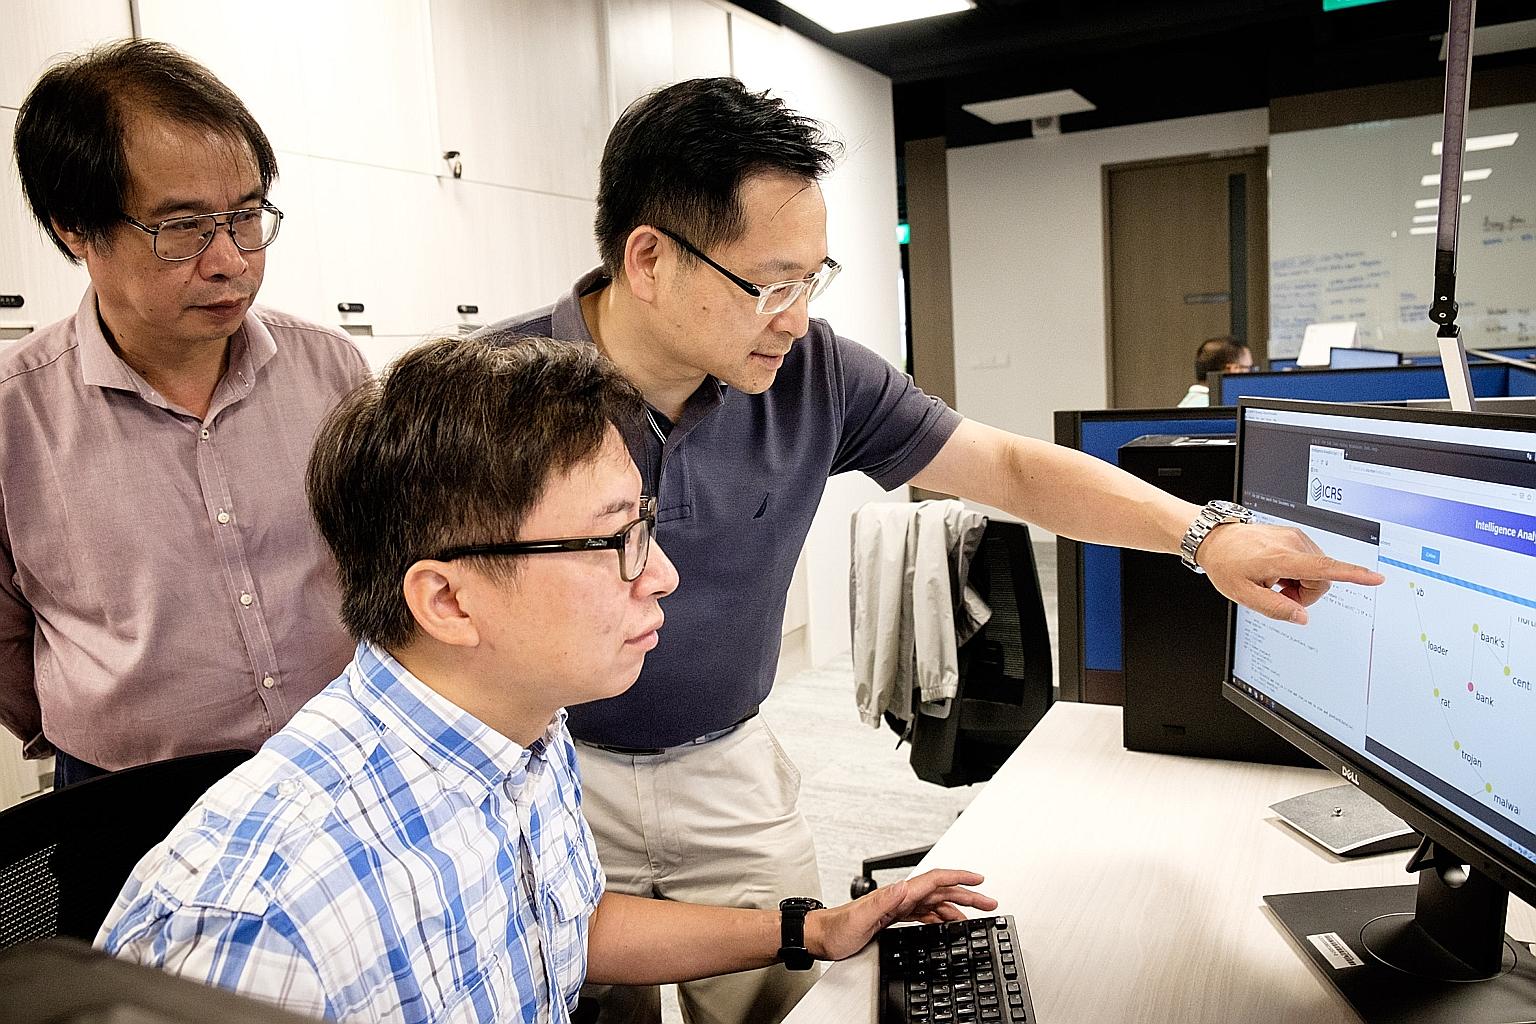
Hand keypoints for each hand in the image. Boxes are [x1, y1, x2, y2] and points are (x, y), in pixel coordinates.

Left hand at [804, 869, 997, 961]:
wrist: (821, 937)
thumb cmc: (837, 929)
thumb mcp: (861, 917)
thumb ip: (884, 901)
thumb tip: (907, 887)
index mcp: (897, 895)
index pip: (934, 881)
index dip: (958, 879)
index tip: (979, 881)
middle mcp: (900, 898)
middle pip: (940, 892)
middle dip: (967, 895)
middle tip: (989, 902)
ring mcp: (897, 908)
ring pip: (935, 904)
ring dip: (957, 908)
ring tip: (976, 915)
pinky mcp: (893, 918)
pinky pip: (924, 915)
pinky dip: (940, 918)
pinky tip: (947, 924)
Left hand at [1195, 521, 1383, 624]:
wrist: (1216, 540)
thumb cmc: (1227, 565)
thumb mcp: (1243, 595)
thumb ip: (1274, 609)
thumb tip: (1302, 616)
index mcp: (1281, 558)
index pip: (1324, 568)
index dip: (1353, 575)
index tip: (1376, 578)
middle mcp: (1293, 543)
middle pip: (1322, 579)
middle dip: (1305, 593)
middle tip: (1279, 593)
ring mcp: (1295, 537)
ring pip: (1318, 571)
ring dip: (1301, 582)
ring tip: (1274, 580)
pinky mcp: (1295, 536)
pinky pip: (1310, 561)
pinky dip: (1298, 571)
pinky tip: (1277, 571)